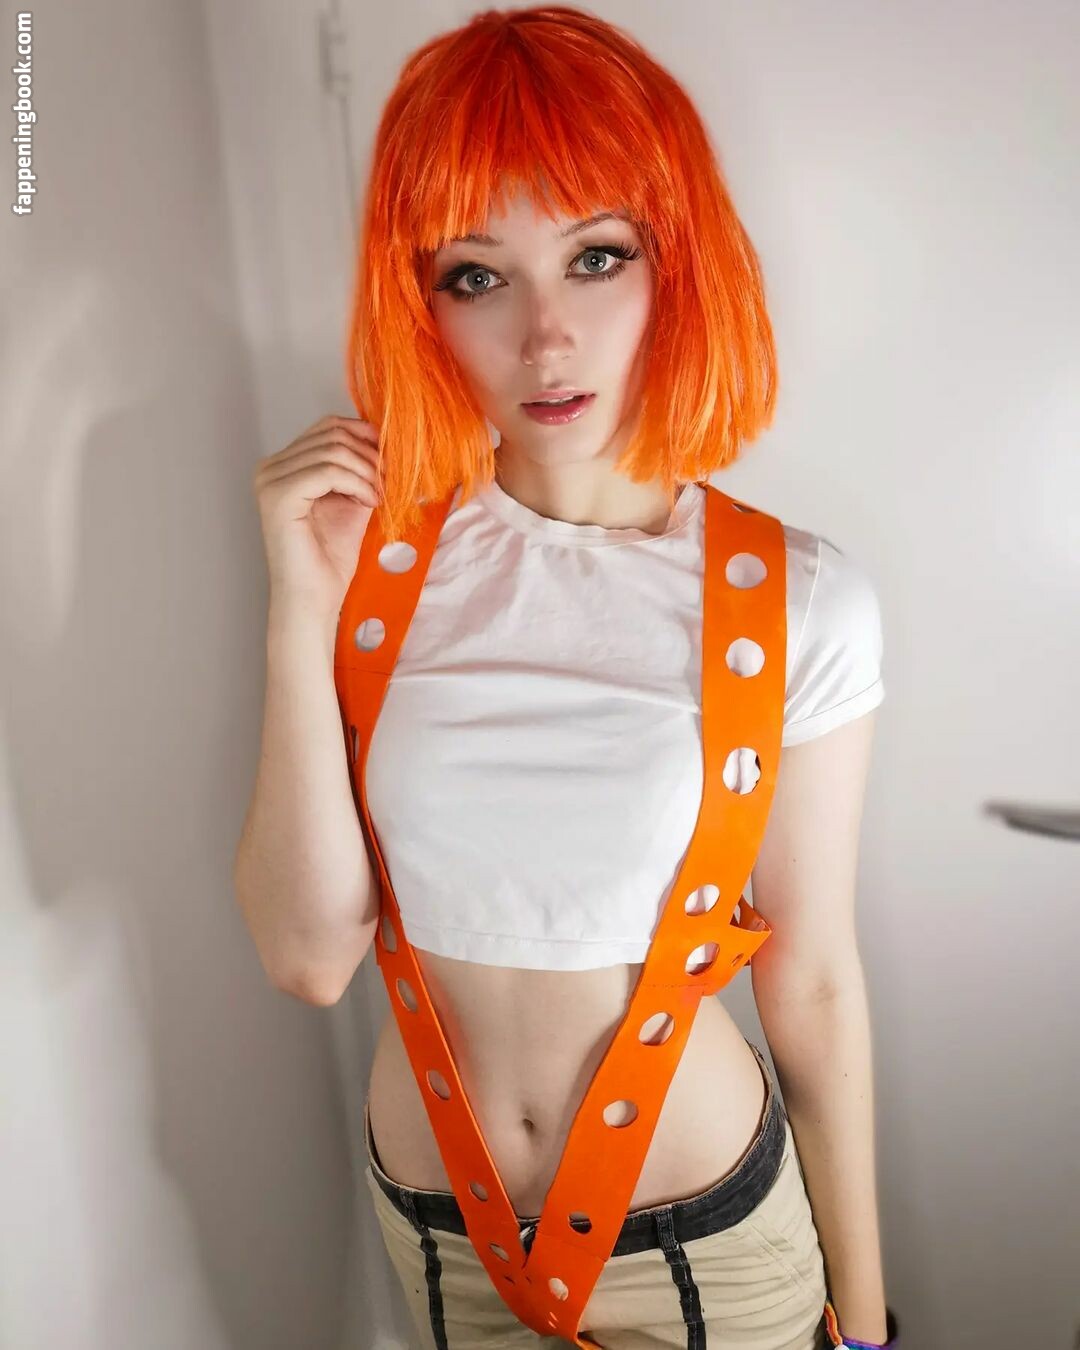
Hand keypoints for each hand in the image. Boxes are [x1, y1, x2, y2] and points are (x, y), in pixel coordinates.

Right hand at [252, 414, 382, 621]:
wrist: (314, 599)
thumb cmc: (329, 559)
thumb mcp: (352, 500)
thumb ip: (360, 470)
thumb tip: (386, 440)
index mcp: (284, 466)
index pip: (328, 427)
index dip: (365, 437)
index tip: (391, 462)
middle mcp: (270, 468)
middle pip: (332, 434)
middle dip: (370, 455)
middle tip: (389, 482)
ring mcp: (270, 480)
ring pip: (333, 450)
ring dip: (367, 472)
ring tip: (379, 497)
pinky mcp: (278, 496)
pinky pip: (328, 471)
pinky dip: (357, 483)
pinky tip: (370, 502)